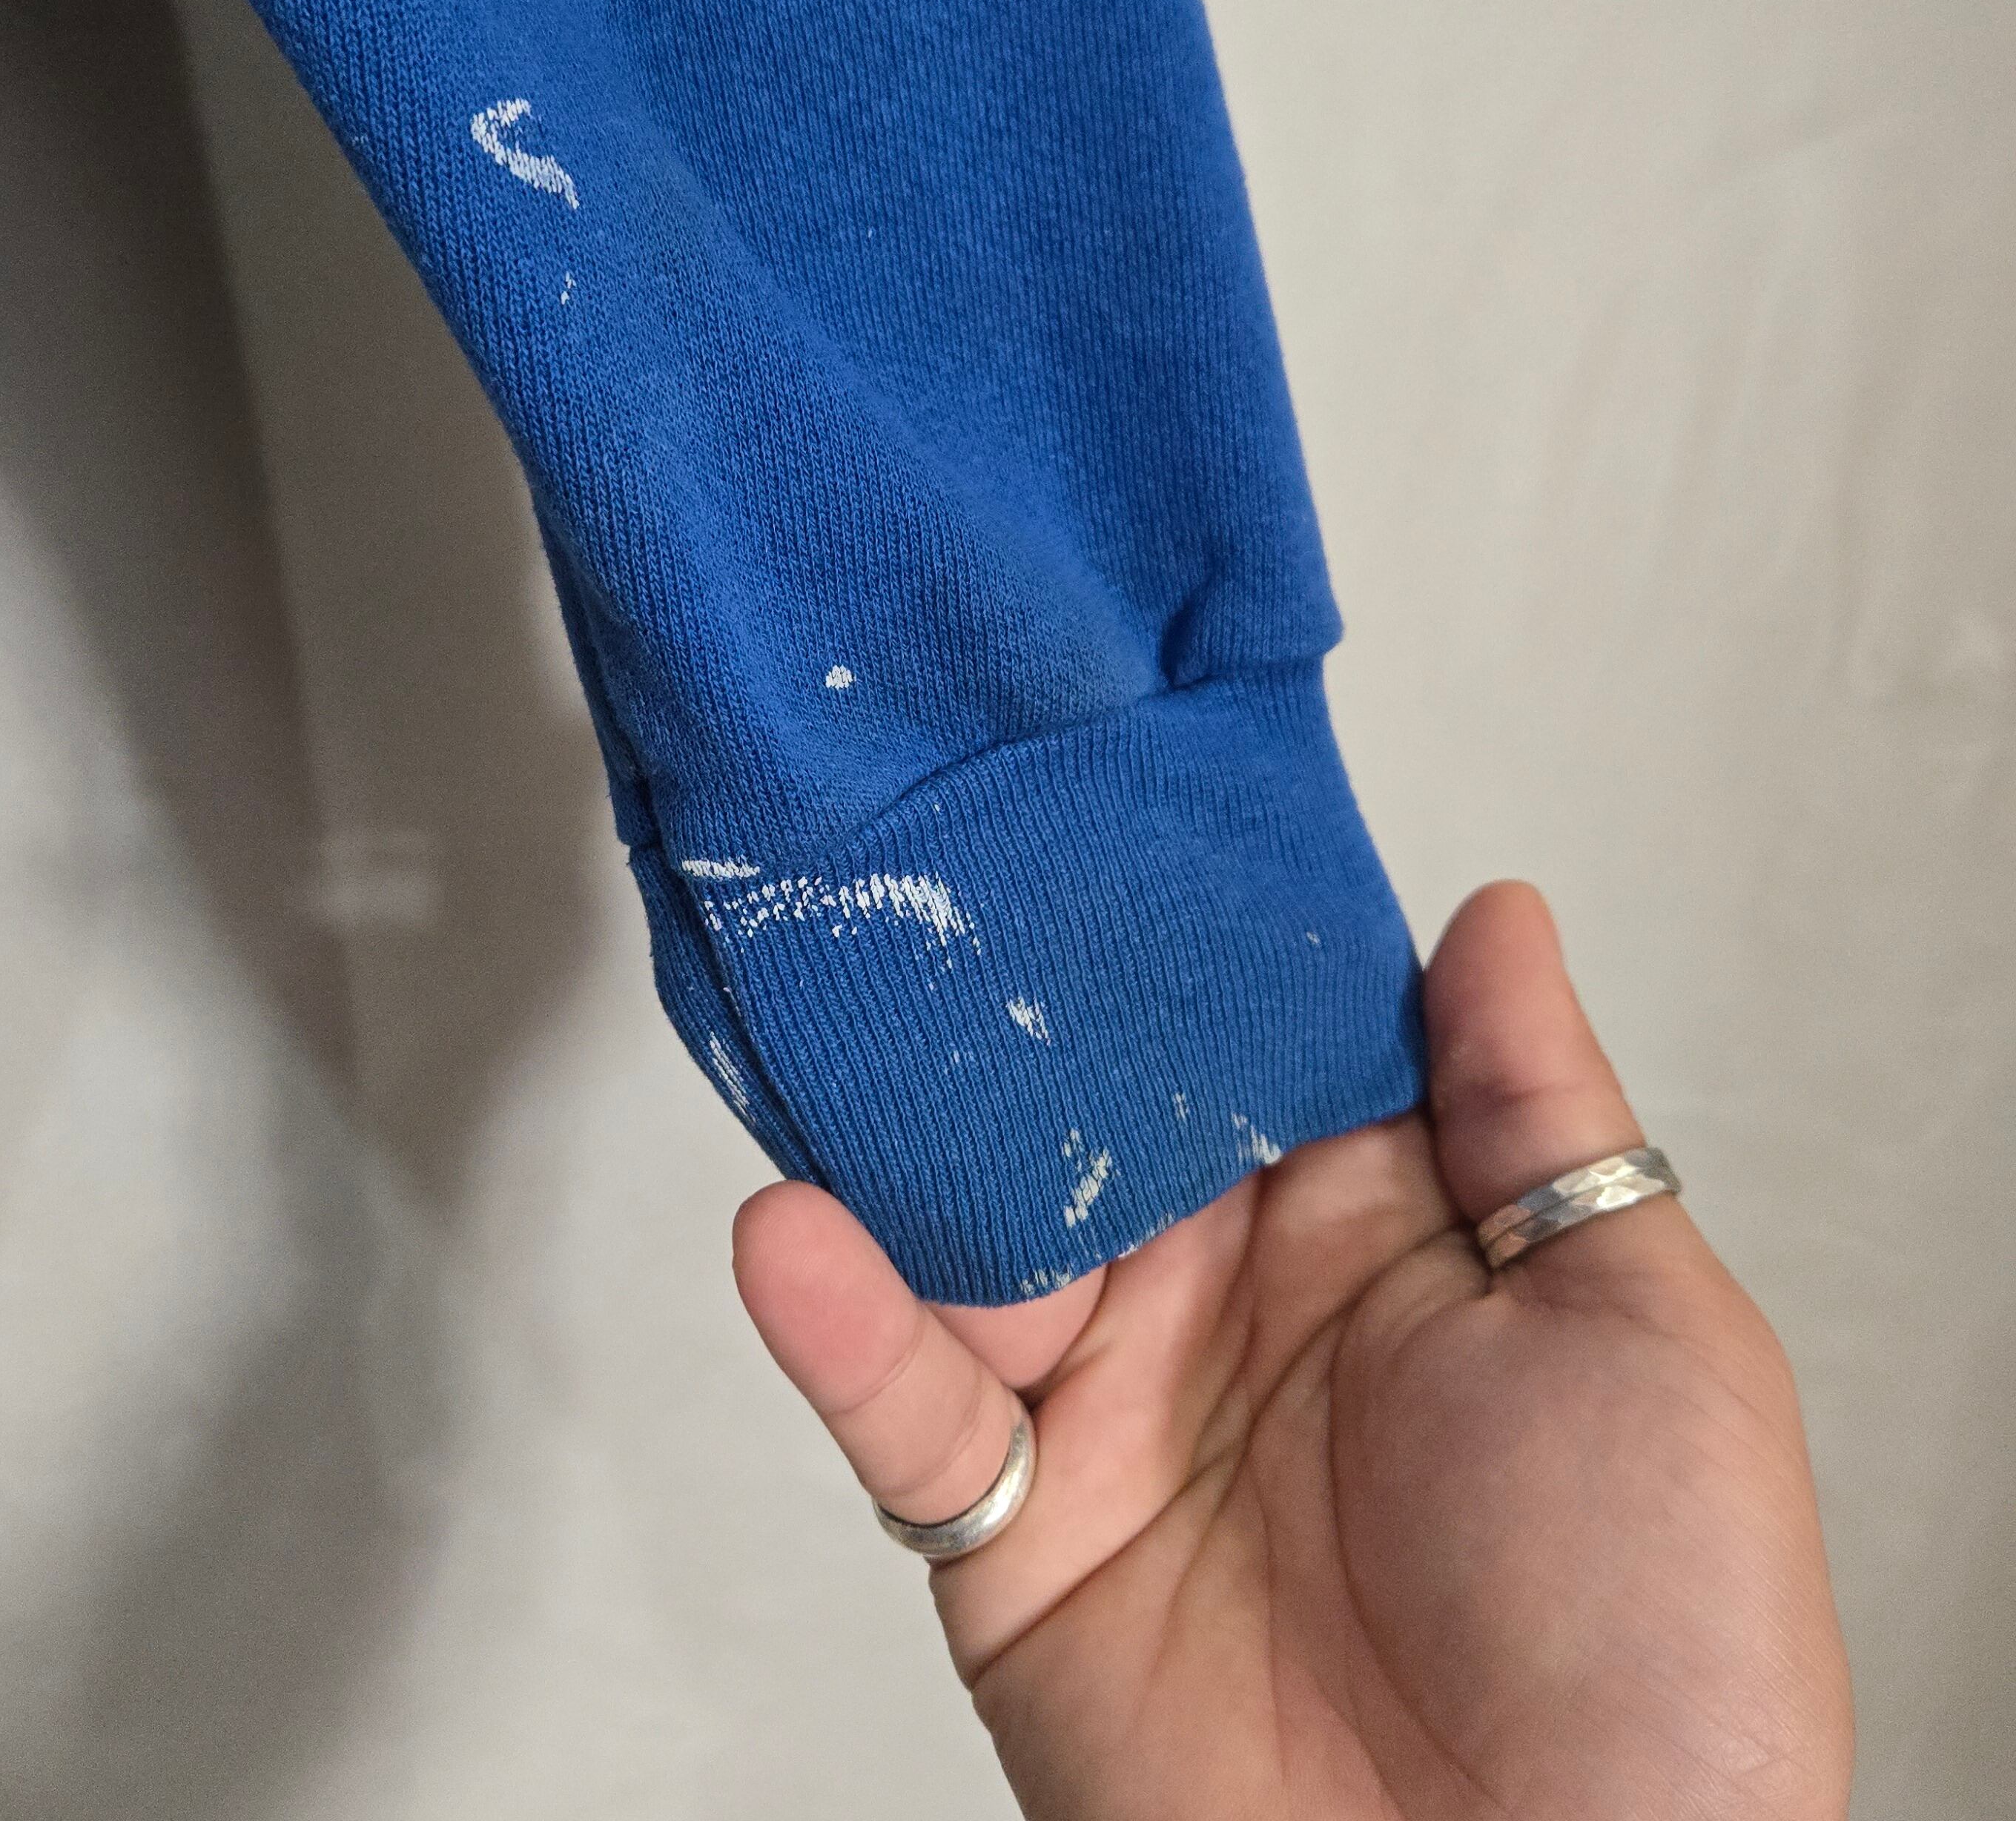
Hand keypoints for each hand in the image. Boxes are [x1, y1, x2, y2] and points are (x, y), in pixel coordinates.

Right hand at [733, 883, 1852, 1819]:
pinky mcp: (1013, 1530)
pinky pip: (907, 1406)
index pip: (1257, 1035)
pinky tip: (794, 1225)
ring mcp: (1111, 1407)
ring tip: (838, 1001)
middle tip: (940, 862)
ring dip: (902, 1129)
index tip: (1123, 801)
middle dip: (1022, 999)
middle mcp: (1227, 1297)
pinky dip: (838, 1318)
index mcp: (1376, 1229)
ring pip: (974, 1227)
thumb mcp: (1644, 1333)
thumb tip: (1495, 914)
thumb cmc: (1653, 1647)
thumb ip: (1537, 1112)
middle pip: (1091, 1109)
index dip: (1198, 927)